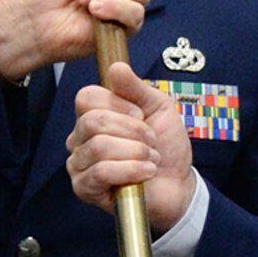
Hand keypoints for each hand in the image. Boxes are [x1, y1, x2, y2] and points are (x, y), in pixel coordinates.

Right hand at [67, 62, 195, 232]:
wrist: (178, 185)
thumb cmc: (166, 147)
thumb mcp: (158, 108)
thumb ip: (136, 87)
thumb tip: (116, 67)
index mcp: (93, 115)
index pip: (87, 97)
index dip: (119, 104)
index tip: (141, 116)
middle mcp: (80, 138)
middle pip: (93, 122)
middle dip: (132, 131)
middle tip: (150, 141)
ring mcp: (79, 164)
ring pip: (98, 147)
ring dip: (135, 153)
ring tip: (150, 160)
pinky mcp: (84, 189)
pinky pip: (101, 172)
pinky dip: (130, 170)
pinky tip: (145, 173)